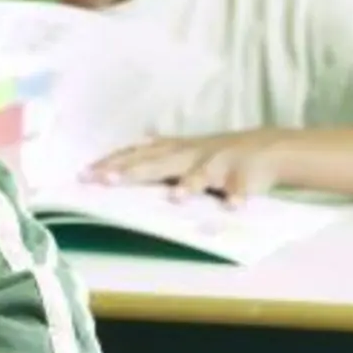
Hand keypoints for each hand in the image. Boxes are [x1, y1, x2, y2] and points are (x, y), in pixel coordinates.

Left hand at [84, 131, 288, 203]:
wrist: (269, 146)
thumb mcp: (182, 149)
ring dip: (189, 185)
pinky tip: (232, 206)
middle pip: (158, 163)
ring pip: (201, 175)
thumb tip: (118, 157)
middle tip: (106, 181)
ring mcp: (219, 164)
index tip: (83, 174)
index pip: (136, 155)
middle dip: (132, 172)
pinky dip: (239, 197)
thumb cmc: (217, 153)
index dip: (111, 164)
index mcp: (174, 150)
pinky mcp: (246, 176)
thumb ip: (154, 153)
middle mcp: (192, 155)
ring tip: (175, 197)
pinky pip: (242, 189)